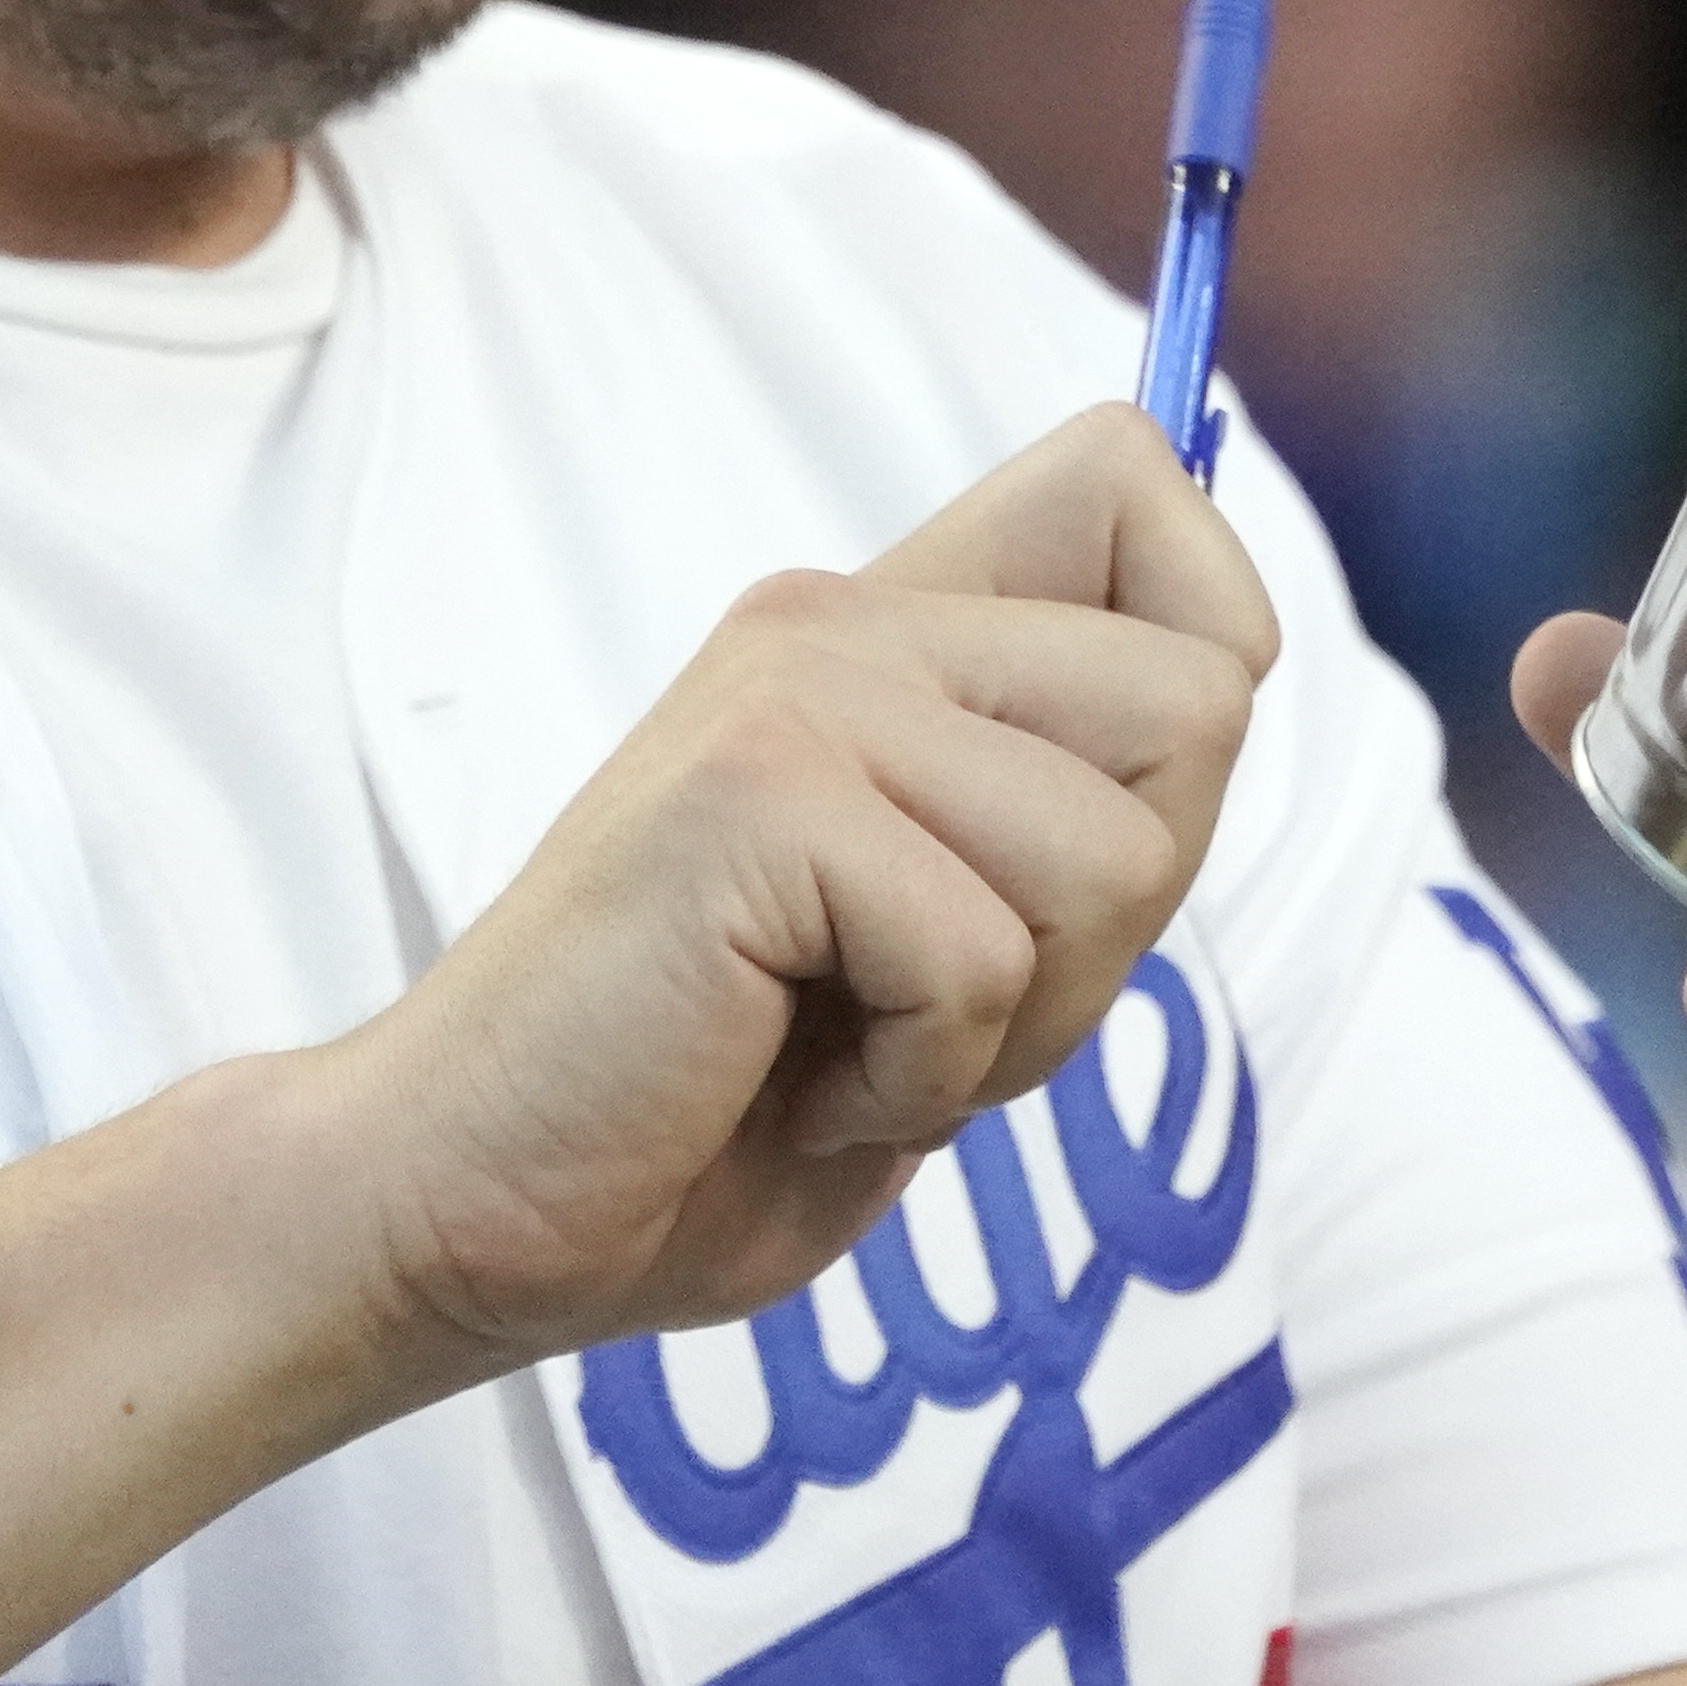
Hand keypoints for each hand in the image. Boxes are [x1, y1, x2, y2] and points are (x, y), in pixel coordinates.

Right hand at [344, 404, 1279, 1373]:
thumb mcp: (935, 930)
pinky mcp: (756, 799)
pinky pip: (983, 957)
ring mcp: (798, 697)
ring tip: (855, 1046)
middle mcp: (843, 621)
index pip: (1138, 478)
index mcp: (886, 629)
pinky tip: (795, 1079)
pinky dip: (921, 1078)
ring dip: (1020, 1022)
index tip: (1103, 811)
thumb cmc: (705, 1102)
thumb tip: (1221, 692)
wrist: (465, 1206)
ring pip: (1113, 853)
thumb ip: (1053, 812)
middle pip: (1199, 701)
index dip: (1206, 642)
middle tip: (949, 999)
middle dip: (1127, 916)